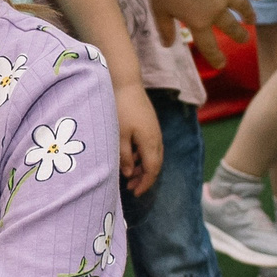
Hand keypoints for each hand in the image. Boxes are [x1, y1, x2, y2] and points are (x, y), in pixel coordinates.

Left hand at [114, 81, 163, 196]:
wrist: (126, 83)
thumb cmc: (120, 109)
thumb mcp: (119, 135)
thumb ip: (124, 157)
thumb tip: (129, 174)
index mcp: (150, 143)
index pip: (152, 170)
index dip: (145, 184)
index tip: (135, 193)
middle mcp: (157, 138)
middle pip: (155, 165)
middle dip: (144, 179)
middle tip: (130, 188)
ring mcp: (154, 131)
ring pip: (153, 156)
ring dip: (143, 168)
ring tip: (129, 175)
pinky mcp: (150, 125)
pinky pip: (150, 147)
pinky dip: (142, 156)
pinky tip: (130, 157)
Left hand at [145, 0, 258, 67]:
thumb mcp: (159, 9)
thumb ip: (165, 28)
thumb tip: (167, 46)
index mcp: (198, 21)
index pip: (210, 46)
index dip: (216, 58)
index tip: (222, 65)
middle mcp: (216, 9)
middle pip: (232, 27)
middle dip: (239, 35)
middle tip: (244, 38)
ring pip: (243, 6)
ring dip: (249, 15)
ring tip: (252, 20)